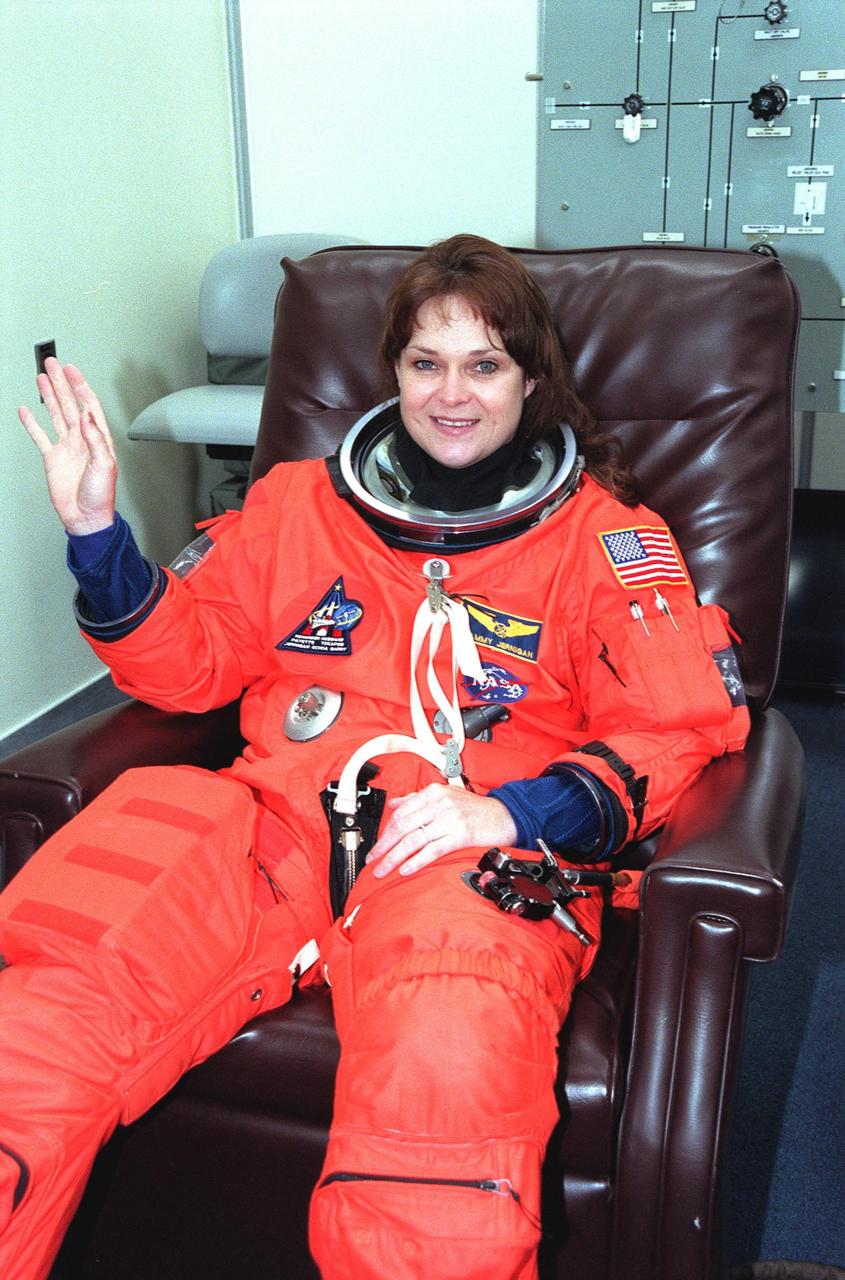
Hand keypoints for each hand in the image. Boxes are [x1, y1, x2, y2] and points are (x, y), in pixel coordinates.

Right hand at [19, 358, 116, 534]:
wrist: (85, 518)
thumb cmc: (101, 496)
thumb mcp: (104, 466)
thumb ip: (95, 440)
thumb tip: (87, 417)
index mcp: (98, 438)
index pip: (89, 405)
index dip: (80, 386)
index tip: (71, 370)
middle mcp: (82, 439)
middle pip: (70, 403)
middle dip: (61, 383)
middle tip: (52, 364)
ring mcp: (66, 447)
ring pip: (56, 414)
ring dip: (49, 396)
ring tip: (41, 378)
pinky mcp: (52, 458)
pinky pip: (40, 436)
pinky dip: (32, 423)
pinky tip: (26, 411)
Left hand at [366, 784, 517, 878]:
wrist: (506, 816)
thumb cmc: (475, 809)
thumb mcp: (445, 796)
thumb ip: (417, 799)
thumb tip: (394, 804)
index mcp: (433, 792)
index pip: (401, 813)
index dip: (385, 832)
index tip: (376, 847)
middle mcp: (439, 803)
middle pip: (403, 826)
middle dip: (384, 846)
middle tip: (372, 861)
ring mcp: (450, 819)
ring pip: (414, 839)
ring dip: (394, 857)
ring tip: (383, 870)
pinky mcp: (460, 834)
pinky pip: (433, 849)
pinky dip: (417, 860)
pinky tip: (406, 869)